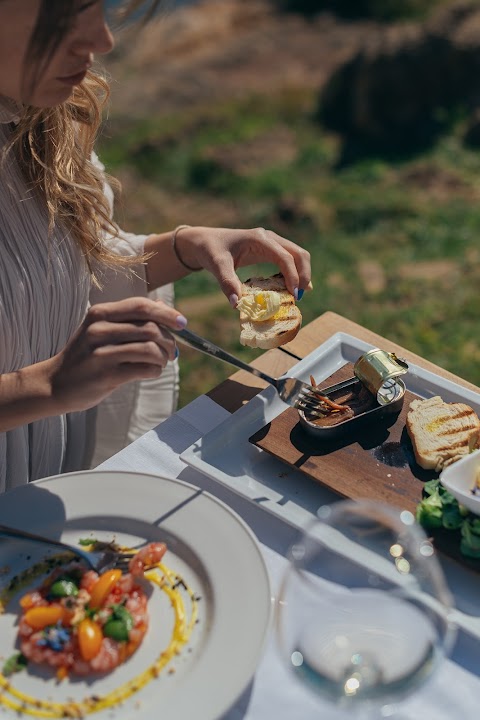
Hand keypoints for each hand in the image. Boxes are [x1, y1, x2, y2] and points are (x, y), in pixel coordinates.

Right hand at [48, 297, 185, 413]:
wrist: (56, 383)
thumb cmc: (86, 356)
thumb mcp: (101, 329)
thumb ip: (130, 318)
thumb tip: (164, 307)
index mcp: (100, 313)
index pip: (141, 306)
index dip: (167, 313)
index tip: (182, 323)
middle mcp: (99, 329)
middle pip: (150, 328)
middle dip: (169, 340)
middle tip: (171, 352)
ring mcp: (102, 352)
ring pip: (151, 349)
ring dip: (163, 358)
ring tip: (161, 363)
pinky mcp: (106, 374)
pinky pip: (144, 369)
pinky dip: (155, 371)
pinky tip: (151, 372)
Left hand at [175, 226, 310, 303]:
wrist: (204, 241)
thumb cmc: (210, 250)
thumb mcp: (216, 265)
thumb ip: (227, 282)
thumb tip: (236, 304)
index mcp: (259, 239)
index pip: (285, 257)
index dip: (292, 276)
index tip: (294, 295)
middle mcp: (269, 238)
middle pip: (299, 254)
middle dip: (304, 275)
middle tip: (299, 297)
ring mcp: (272, 242)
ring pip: (297, 255)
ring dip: (301, 274)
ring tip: (298, 295)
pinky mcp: (270, 249)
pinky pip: (289, 259)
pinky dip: (294, 273)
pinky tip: (291, 288)